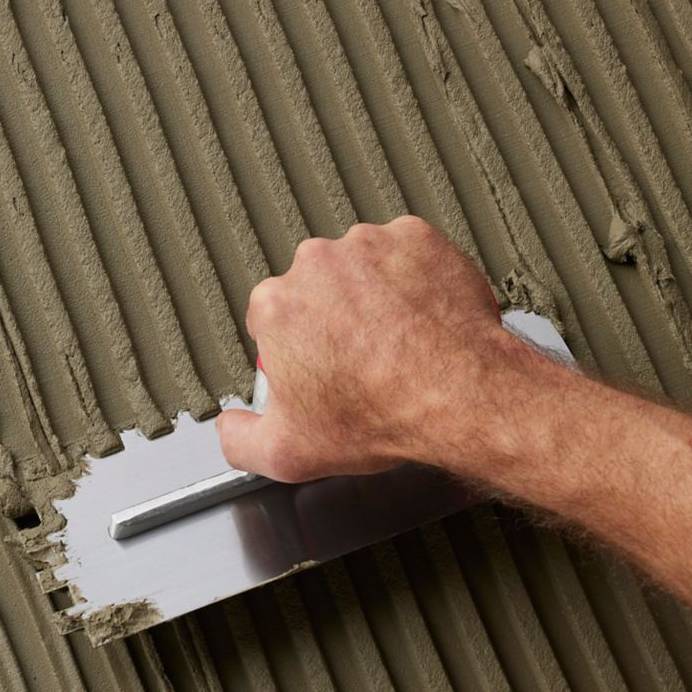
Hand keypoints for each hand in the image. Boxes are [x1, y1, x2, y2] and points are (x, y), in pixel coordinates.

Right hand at [216, 217, 509, 481]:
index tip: (319, 370)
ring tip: (396, 341)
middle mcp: (315, 263)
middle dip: (331, 319)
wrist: (461, 395)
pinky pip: (406, 255)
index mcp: (275, 305)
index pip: (271, 321)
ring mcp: (367, 245)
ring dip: (372, 296)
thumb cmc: (381, 416)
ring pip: (360, 269)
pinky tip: (420, 317)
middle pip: (314, 290)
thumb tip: (230, 427)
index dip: (295, 350)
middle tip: (361, 360)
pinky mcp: (415, 237)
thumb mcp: (286, 455)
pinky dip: (412, 279)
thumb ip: (238, 439)